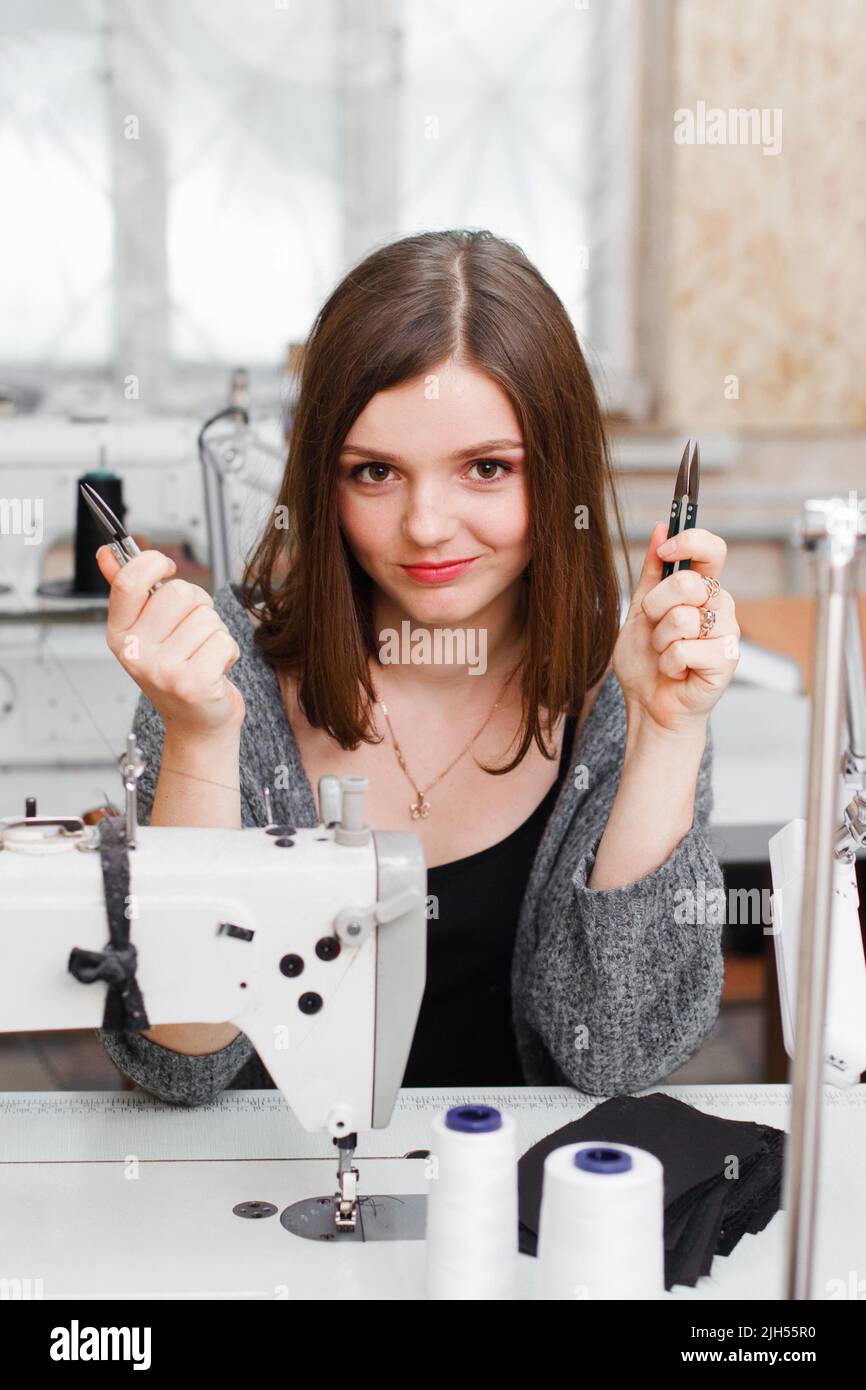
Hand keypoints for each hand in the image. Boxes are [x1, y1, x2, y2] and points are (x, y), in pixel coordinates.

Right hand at [97, 546, 245, 735]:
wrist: (196, 723)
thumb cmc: (176, 672)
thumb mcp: (146, 632)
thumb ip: (129, 592)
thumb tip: (106, 554)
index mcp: (119, 634)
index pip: (129, 580)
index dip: (154, 563)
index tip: (168, 568)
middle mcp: (135, 653)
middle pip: (180, 592)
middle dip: (198, 605)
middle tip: (193, 632)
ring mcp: (162, 670)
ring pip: (207, 616)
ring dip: (215, 632)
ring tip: (203, 654)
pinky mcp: (193, 684)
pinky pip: (224, 640)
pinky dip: (228, 651)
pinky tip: (215, 669)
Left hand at [613, 522, 739, 735]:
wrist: (648, 703)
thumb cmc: (647, 660)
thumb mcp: (640, 609)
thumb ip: (652, 572)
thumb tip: (660, 529)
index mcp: (703, 589)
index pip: (712, 550)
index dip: (690, 541)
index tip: (665, 550)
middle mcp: (720, 606)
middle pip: (688, 583)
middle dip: (656, 606)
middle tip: (655, 627)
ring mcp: (727, 634)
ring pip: (683, 618)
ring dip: (660, 640)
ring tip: (665, 653)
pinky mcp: (726, 661)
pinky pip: (684, 650)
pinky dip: (669, 664)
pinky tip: (676, 672)